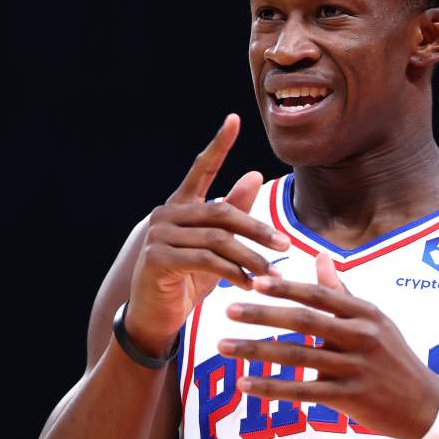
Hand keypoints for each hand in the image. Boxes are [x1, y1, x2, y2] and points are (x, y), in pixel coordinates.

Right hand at [125, 113, 290, 355]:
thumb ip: (233, 214)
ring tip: (271, 273)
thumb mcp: (215, 249)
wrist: (154, 319)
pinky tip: (249, 284)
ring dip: (249, 256)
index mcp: (180, 205)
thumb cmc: (186, 281)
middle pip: (222, 212)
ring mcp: (158, 234)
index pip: (200, 168)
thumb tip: (254, 175)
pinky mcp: (157, 257)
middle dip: (257, 229)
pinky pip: (205, 260)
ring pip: (217, 239)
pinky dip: (232, 272)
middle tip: (284, 244)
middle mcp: (166, 213)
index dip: (219, 144)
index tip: (234, 119)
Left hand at [217, 252, 438, 438]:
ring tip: (223, 346)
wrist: (423, 403)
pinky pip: (302, 391)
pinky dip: (270, 388)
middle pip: (304, 322)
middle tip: (228, 309)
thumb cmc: (392, 355)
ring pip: (298, 356)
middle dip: (263, 315)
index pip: (318, 295)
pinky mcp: (349, 397)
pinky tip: (243, 384)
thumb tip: (320, 256)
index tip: (254, 281)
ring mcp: (355, 367)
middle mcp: (361, 336)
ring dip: (256, 351)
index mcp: (364, 312)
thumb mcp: (374, 318)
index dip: (285, 288)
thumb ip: (341, 291)